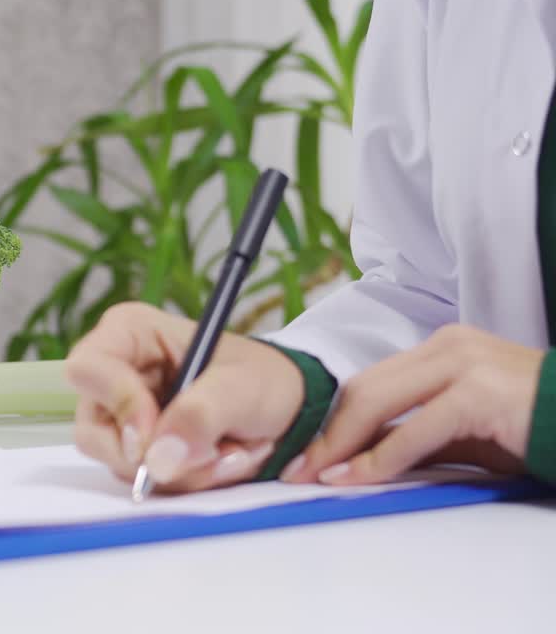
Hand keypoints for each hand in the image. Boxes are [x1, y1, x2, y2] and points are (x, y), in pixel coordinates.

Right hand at [65, 302, 305, 492]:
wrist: (287, 408)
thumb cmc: (261, 378)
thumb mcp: (242, 386)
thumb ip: (201, 415)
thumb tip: (159, 460)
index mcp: (129, 333)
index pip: (89, 369)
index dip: (118, 404)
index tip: (156, 437)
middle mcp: (115, 376)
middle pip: (95, 431)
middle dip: (158, 454)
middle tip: (216, 452)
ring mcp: (122, 419)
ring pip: (123, 464)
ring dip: (185, 471)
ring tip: (234, 452)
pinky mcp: (139, 452)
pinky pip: (146, 481)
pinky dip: (190, 480)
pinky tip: (223, 460)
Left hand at [282, 324, 539, 485]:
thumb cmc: (531, 428)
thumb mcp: (463, 430)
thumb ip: (415, 434)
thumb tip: (360, 457)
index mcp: (440, 348)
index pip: (369, 383)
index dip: (331, 419)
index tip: (305, 452)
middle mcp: (447, 347)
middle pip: (364, 390)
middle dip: (324, 433)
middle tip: (293, 467)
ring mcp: (463, 364)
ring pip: (379, 403)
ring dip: (341, 444)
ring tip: (314, 474)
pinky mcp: (479, 392)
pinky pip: (415, 429)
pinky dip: (380, 457)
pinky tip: (358, 477)